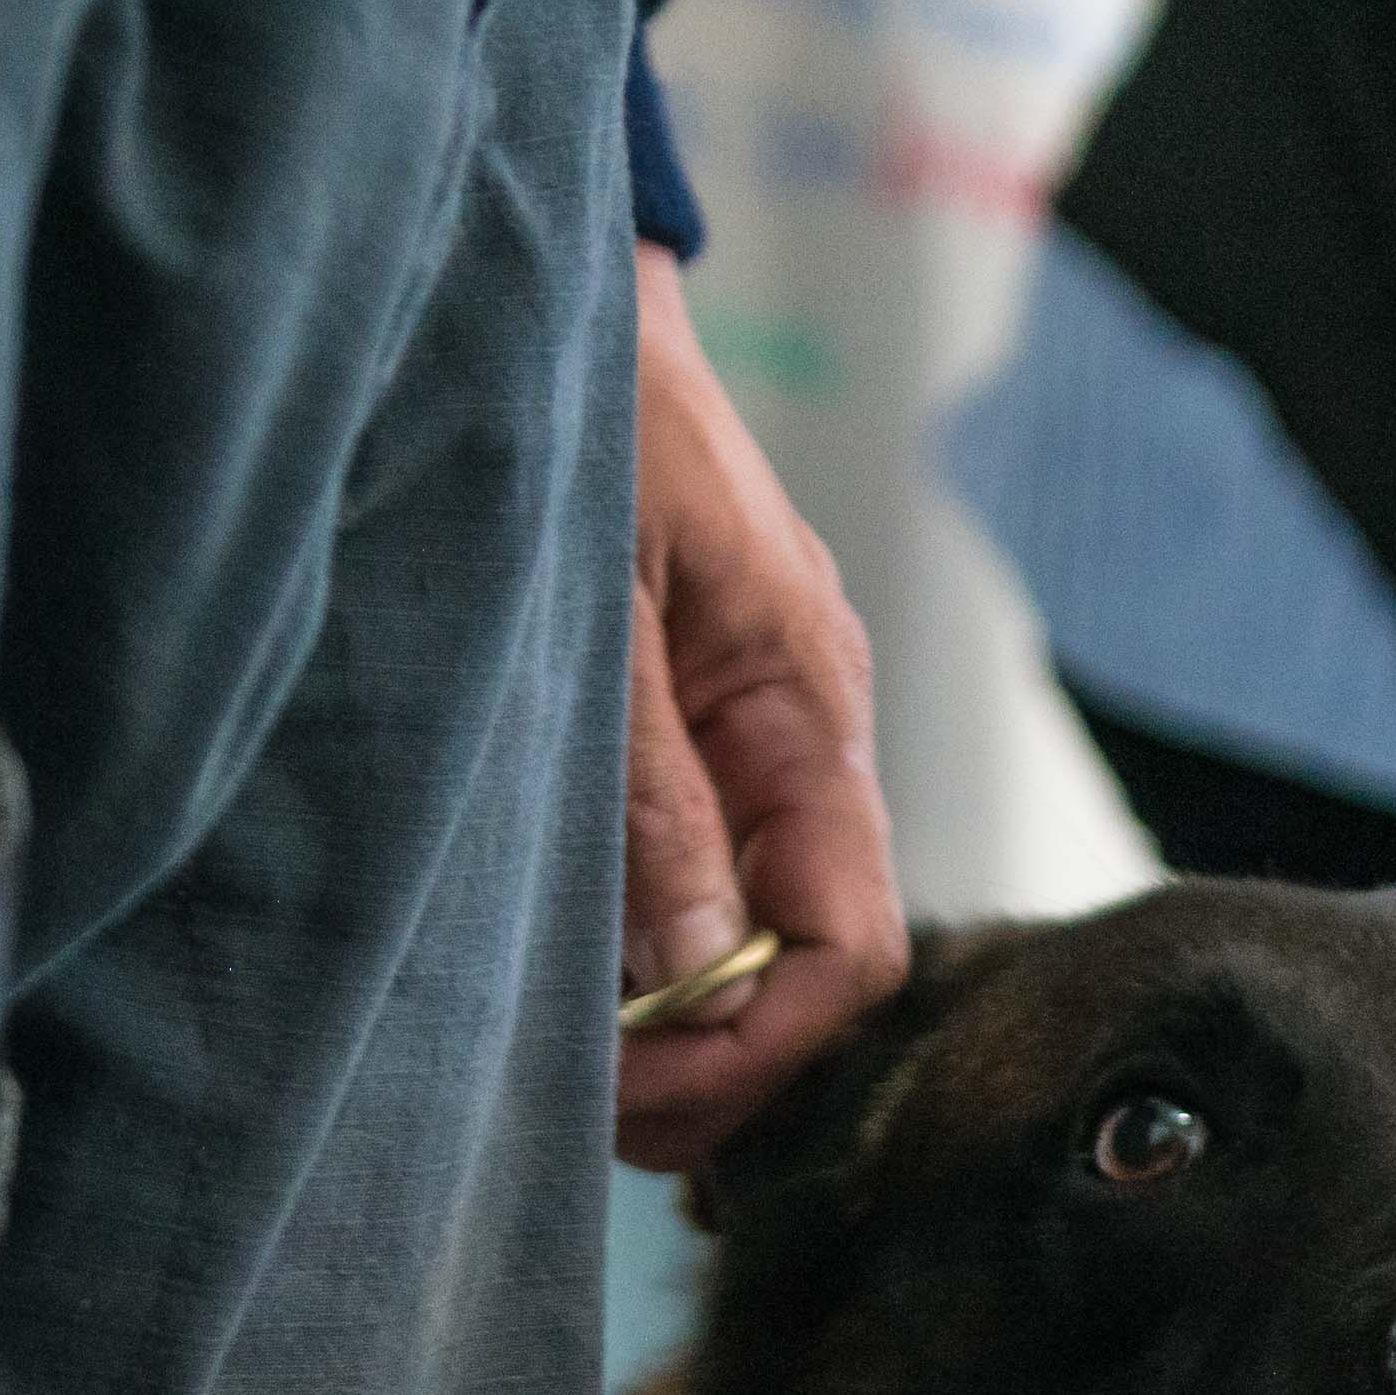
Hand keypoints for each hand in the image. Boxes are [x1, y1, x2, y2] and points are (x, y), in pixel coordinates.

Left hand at [617, 246, 906, 1174]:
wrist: (544, 294)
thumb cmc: (583, 411)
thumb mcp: (601, 601)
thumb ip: (647, 785)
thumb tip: (695, 966)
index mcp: (809, 705)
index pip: (851, 944)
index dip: (766, 1044)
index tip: (645, 1089)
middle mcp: (798, 735)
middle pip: (810, 966)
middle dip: (714, 1059)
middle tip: (583, 1100)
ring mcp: (746, 732)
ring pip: (748, 935)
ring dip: (668, 1015)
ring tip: (556, 1048)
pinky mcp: (684, 725)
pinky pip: (692, 877)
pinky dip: (637, 948)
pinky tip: (565, 966)